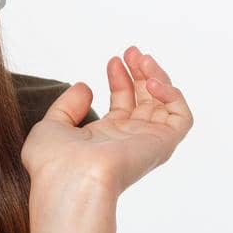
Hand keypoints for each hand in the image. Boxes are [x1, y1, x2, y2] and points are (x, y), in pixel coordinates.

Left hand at [20, 45, 192, 199]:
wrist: (69, 180)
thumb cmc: (53, 162)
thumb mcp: (51, 126)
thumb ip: (67, 107)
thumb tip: (84, 88)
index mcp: (105, 138)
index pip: (123, 104)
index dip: (121, 79)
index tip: (113, 60)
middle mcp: (129, 140)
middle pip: (146, 101)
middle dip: (142, 72)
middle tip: (132, 51)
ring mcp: (146, 142)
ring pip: (165, 105)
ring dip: (158, 77)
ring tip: (142, 59)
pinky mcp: (162, 143)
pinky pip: (181, 117)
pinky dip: (172, 95)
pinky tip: (152, 83)